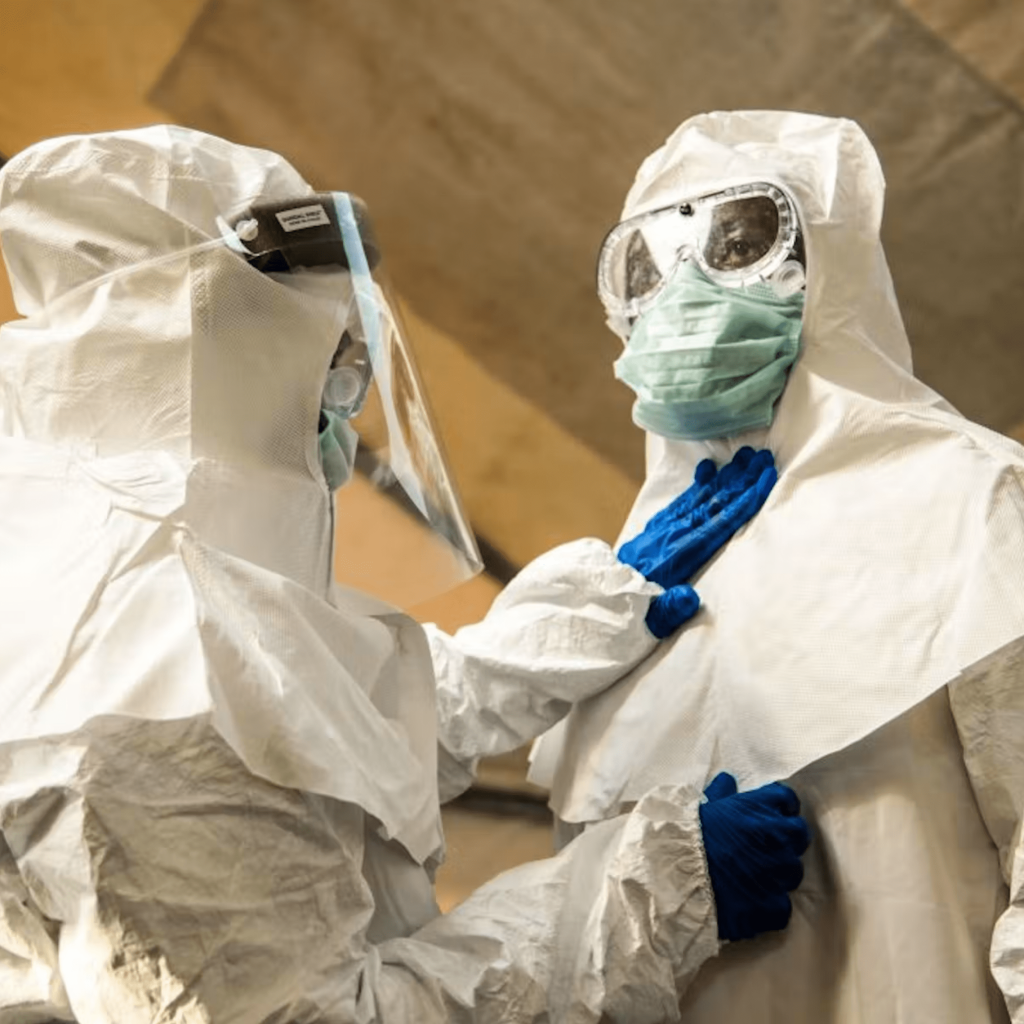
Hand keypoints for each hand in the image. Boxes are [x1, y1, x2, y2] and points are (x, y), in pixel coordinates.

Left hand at [617, 447, 775, 636]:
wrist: (598, 602)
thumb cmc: (632, 615)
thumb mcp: (651, 621)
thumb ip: (670, 609)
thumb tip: (689, 597)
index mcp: (676, 558)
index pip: (717, 525)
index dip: (743, 502)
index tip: (764, 479)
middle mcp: (670, 538)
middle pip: (712, 504)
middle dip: (739, 481)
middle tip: (761, 457)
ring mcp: (660, 531)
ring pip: (697, 499)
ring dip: (723, 478)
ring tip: (743, 457)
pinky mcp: (653, 529)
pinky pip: (679, 502)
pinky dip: (696, 486)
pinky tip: (707, 470)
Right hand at [698, 772, 809, 942]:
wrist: (677, 878)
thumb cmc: (687, 836)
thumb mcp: (701, 806)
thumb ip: (721, 793)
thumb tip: (727, 780)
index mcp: (760, 808)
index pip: (787, 798)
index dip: (779, 806)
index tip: (770, 814)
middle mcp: (777, 837)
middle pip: (799, 834)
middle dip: (787, 838)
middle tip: (765, 845)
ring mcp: (779, 873)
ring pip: (794, 870)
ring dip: (779, 871)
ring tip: (756, 875)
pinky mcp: (774, 905)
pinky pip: (783, 905)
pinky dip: (771, 904)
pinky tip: (753, 901)